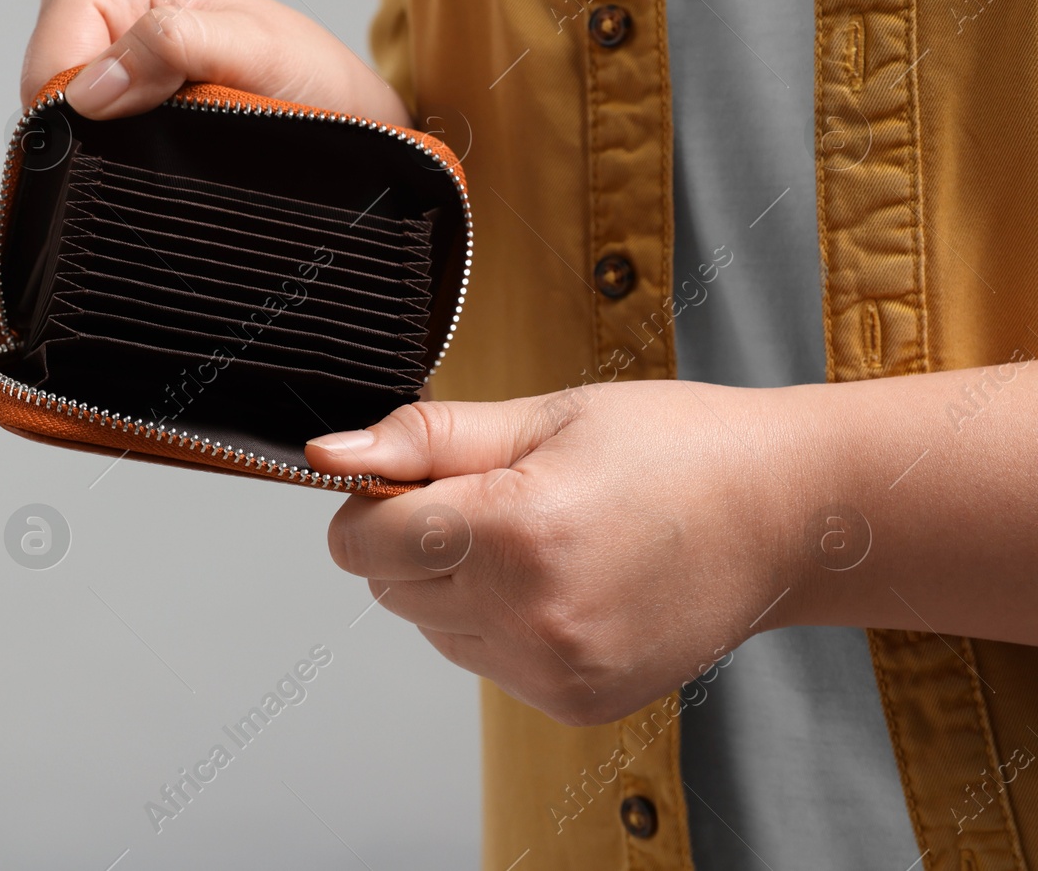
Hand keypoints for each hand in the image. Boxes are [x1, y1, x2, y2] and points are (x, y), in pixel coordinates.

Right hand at [22, 0, 408, 123]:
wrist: (340, 113)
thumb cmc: (308, 71)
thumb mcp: (254, 49)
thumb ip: (176, 47)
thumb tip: (92, 86)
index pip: (51, 53)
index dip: (73, 106)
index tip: (129, 130)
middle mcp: (92, 3)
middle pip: (44, 87)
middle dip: (86, 126)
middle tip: (163, 136)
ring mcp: (94, 53)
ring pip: (57, 119)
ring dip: (102, 144)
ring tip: (173, 140)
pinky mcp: (107, 97)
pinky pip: (80, 137)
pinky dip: (109, 155)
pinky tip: (155, 154)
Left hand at [305, 381, 822, 724]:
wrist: (786, 513)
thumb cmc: (676, 448)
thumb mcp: (543, 416)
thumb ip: (424, 439)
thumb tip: (330, 456)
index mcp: (514, 531)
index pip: (360, 541)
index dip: (376, 498)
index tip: (418, 475)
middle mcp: (529, 616)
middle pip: (388, 586)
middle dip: (418, 537)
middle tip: (500, 494)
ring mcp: (554, 669)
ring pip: (431, 628)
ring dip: (457, 583)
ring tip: (543, 535)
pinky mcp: (575, 700)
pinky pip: (484, 662)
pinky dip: (500, 623)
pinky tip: (564, 580)